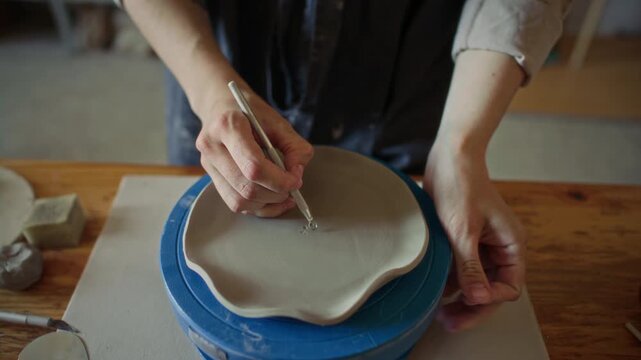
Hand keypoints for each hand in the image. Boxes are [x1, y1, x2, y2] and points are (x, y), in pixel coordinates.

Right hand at [195, 86, 313, 216]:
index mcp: (228, 126)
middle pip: (247, 187)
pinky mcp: (211, 177)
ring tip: (283, 194)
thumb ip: (294, 146)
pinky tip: (273, 200)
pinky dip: (258, 207)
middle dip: (276, 194)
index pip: (254, 166)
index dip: (279, 180)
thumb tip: (297, 173)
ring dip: (267, 203)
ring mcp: (208, 164)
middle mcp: (212, 146)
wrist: (222, 107)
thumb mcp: (277, 121)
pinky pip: (234, 204)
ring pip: (239, 201)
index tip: (296, 180)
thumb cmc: (250, 113)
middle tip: (292, 187)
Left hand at [424, 138, 525, 331]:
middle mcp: (501, 247)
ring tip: (439, 312)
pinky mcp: (466, 239)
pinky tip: (435, 290)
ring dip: (460, 295)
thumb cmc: (460, 186)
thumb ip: (470, 267)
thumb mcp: (462, 230)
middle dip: (473, 306)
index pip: (508, 287)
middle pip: (492, 288)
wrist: (449, 157)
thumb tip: (479, 299)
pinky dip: (451, 279)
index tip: (465, 305)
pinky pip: (463, 267)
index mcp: (511, 244)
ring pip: (476, 280)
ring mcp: (483, 244)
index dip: (488, 301)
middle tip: (449, 321)